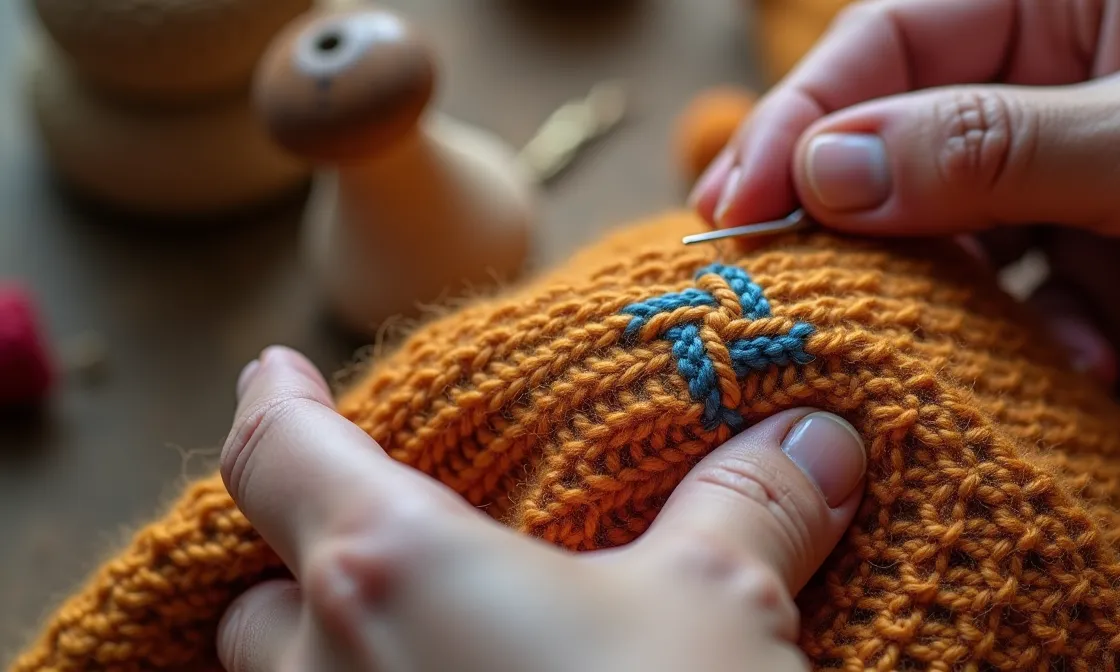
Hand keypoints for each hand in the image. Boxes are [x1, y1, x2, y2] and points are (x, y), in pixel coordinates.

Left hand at [216, 346, 867, 671]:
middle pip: (261, 605)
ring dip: (337, 670)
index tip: (273, 369)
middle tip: (374, 554)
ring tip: (427, 656)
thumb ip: (748, 509)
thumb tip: (813, 441)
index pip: (281, 454)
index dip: (275, 399)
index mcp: (390, 572)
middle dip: (305, 575)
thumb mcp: (720, 615)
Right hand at [689, 0, 1119, 425]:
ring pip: (955, 226)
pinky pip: (1024, 294)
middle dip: (857, 212)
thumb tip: (827, 167)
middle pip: (907, 134)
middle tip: (786, 282)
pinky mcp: (1116, 259)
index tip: (738, 201)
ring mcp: (1089, 171)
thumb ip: (988, 148)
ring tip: (944, 341)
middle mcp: (1072, 73)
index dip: (810, 116)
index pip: (900, 37)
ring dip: (951, 293)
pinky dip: (1032, 338)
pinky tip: (1081, 363)